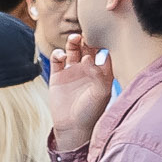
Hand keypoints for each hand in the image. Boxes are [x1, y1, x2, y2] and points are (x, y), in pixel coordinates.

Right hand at [48, 33, 114, 152]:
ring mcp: (72, 71)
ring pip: (73, 50)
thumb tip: (89, 58)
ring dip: (73, 42)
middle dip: (87, 38)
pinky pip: (57, 60)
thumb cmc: (92, 111)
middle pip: (87, 47)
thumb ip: (99, 74)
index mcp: (102, 71)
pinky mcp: (57, 76)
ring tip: (74, 39)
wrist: (73, 127)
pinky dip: (57, 54)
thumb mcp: (101, 93)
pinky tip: (61, 56)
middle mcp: (87, 69)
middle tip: (86, 34)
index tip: (104, 34)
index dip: (104, 41)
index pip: (104, 51)